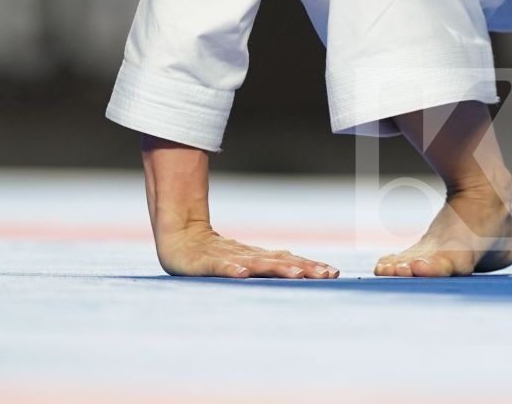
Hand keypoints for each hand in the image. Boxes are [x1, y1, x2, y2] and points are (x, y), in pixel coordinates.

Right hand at [154, 220, 339, 279]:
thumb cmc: (213, 253)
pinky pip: (219, 266)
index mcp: (256, 256)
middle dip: (303, 268)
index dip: (310, 266)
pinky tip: (241, 273)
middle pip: (278, 261)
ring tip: (296, 273)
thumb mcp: (243, 260)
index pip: (287, 260)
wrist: (178, 237)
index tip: (333, 272)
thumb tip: (300, 268)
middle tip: (326, 274)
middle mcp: (246, 255)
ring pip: (255, 263)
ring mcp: (226, 257)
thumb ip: (267, 264)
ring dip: (277, 268)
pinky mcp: (204, 262)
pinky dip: (231, 269)